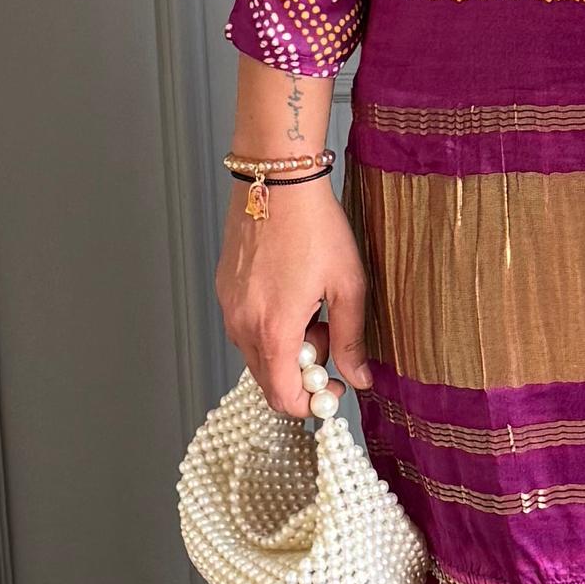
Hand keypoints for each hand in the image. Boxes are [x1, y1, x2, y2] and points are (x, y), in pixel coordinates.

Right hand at [216, 175, 372, 417]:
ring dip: (286, 350)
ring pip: (257, 355)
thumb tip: (359, 378)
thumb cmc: (315, 227)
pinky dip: (269, 328)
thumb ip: (352, 339)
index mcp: (274, 330)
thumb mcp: (348, 285)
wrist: (277, 181)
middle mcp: (243, 325)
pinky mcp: (225, 291)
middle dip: (301, 373)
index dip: (311, 402)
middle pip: (268, 381)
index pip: (283, 397)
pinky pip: (245, 329)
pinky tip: (291, 295)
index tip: (334, 383)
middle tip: (329, 339)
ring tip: (312, 310)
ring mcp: (229, 308)